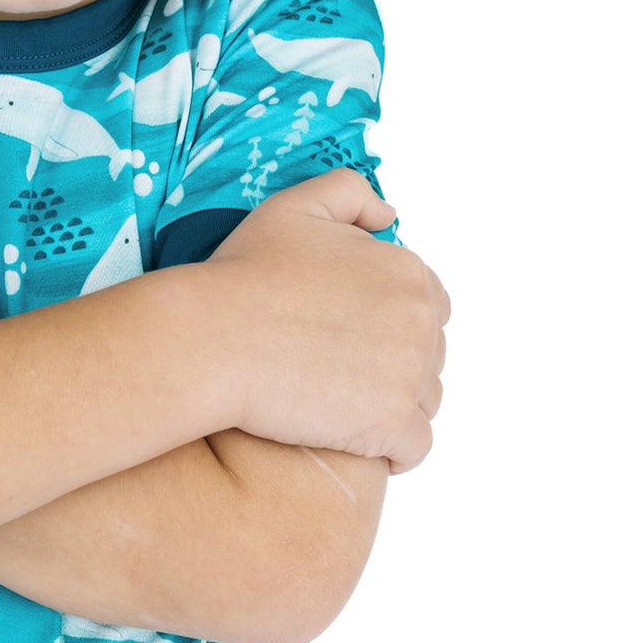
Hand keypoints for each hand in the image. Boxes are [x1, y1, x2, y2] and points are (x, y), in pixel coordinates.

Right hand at [204, 168, 448, 472]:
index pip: (428, 303)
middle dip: (393, 363)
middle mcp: (421, 321)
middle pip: (429, 354)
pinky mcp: (392, 424)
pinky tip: (352, 439)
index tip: (347, 331)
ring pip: (425, 400)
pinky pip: (414, 447)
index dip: (388, 319)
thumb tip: (390, 215)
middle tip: (336, 369)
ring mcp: (410, 375)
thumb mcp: (294, 207)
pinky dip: (391, 448)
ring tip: (340, 403)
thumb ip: (350, 194)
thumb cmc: (244, 274)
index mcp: (407, 271)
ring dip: (392, 404)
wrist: (213, 338)